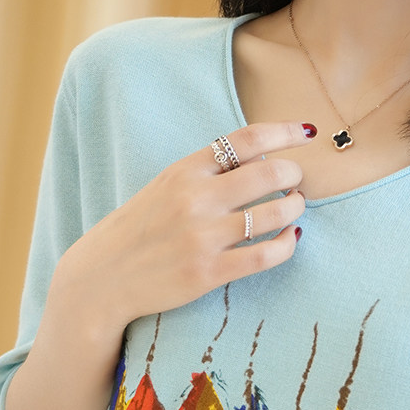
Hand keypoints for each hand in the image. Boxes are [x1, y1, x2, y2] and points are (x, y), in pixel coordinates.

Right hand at [51, 121, 312, 338]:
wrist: (102, 278)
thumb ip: (207, 170)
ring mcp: (203, 237)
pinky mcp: (209, 273)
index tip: (307, 133)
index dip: (285, 131)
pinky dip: (289, 243)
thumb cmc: (139, 228)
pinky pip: (267, 255)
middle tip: (296, 182)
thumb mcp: (165, 185)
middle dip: (295, 174)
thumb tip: (263, 155)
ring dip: (295, 207)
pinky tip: (291, 238)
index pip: (246, 138)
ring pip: (276, 212)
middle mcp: (195, 199)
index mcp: (184, 170)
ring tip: (294, 208)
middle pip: (270, 172)